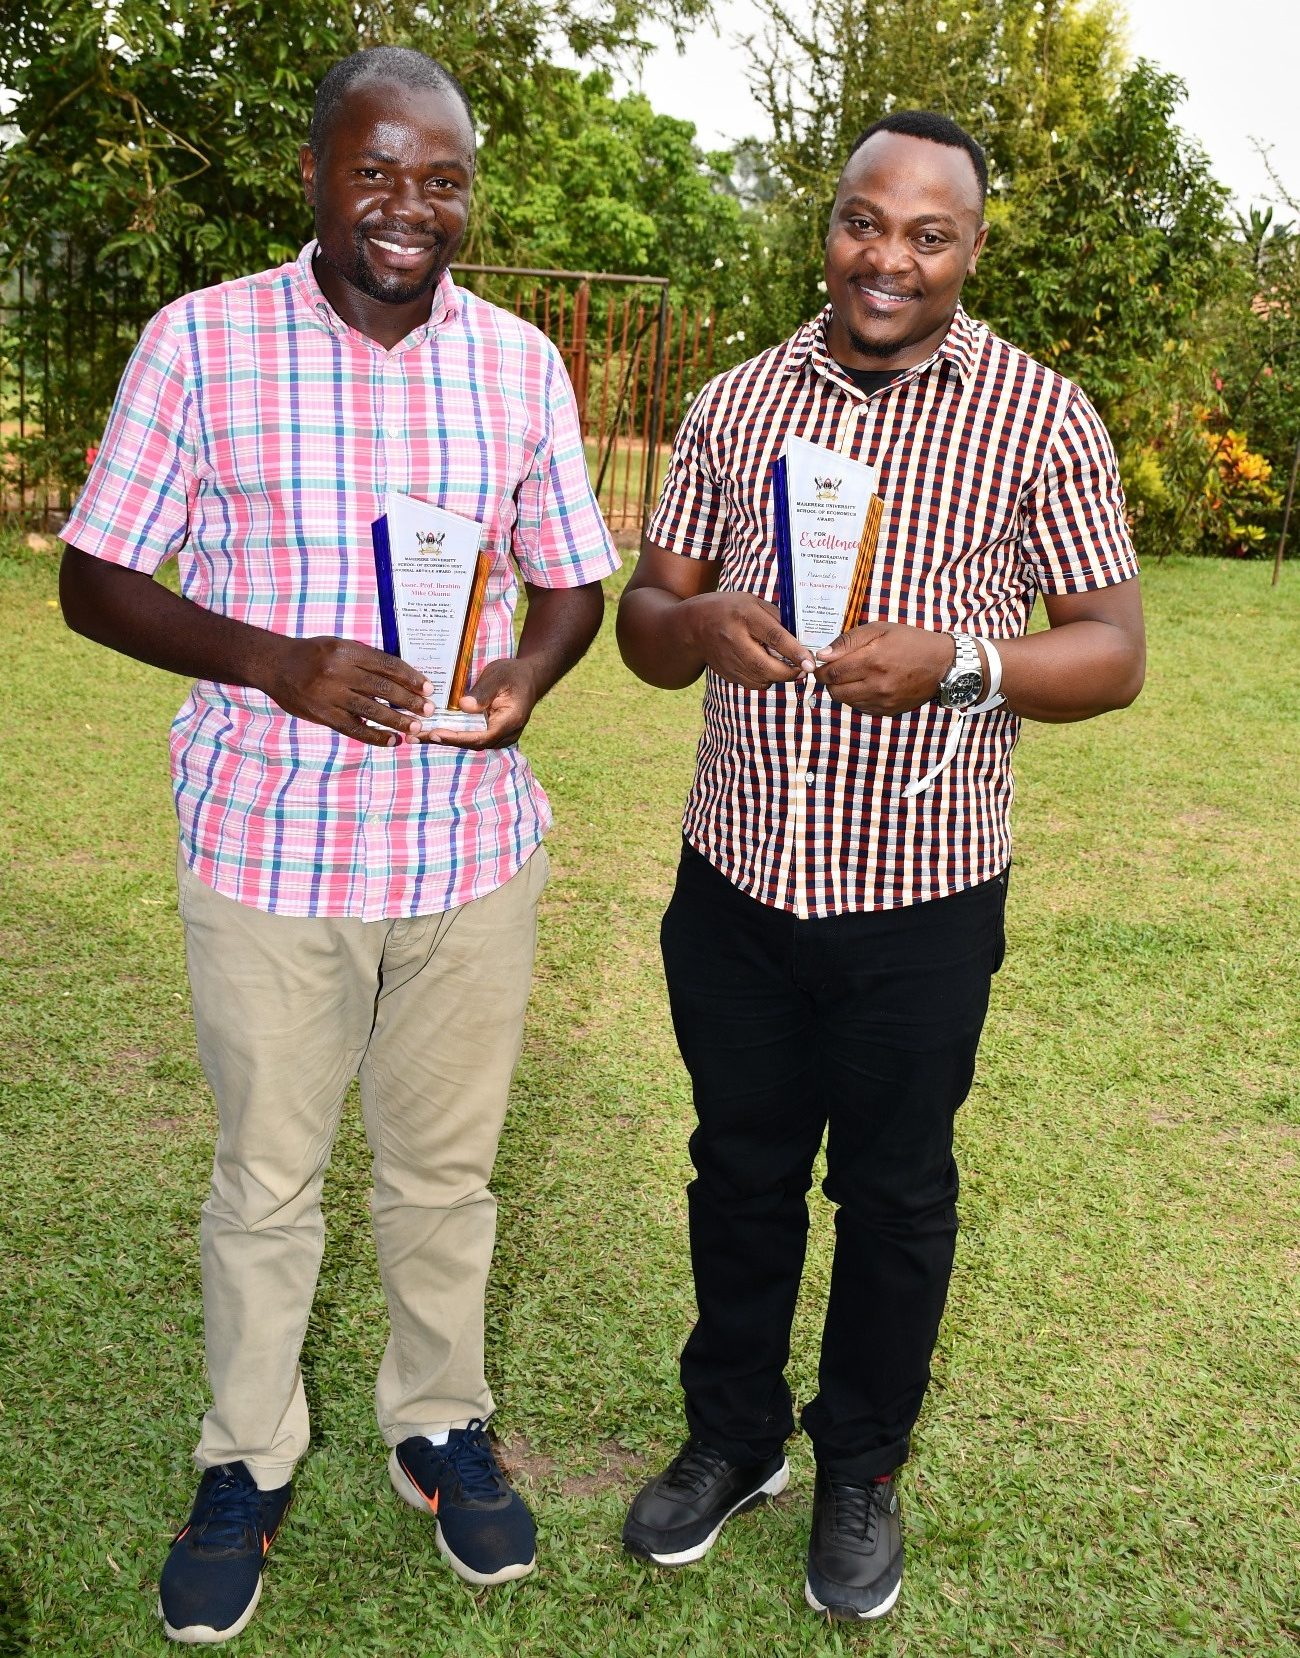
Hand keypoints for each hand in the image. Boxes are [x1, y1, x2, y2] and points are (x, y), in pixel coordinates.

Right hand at [264, 635, 433, 745]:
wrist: (274, 665)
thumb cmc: (313, 655)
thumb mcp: (338, 646)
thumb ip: (365, 660)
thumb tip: (401, 678)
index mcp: (346, 650)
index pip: (386, 664)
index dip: (410, 677)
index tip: (428, 687)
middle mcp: (338, 671)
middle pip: (382, 688)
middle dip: (410, 700)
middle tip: (429, 710)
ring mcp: (329, 694)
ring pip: (371, 710)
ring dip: (397, 721)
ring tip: (416, 728)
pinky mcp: (322, 714)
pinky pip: (354, 728)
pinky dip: (375, 736)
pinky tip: (392, 741)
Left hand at [418, 656, 545, 748]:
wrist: (529, 678)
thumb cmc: (514, 674)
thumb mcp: (498, 675)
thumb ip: (483, 692)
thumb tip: (464, 707)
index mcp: (510, 721)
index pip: (482, 737)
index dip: (457, 738)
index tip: (435, 733)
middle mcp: (506, 734)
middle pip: (472, 743)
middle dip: (443, 741)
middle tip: (415, 737)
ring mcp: (499, 736)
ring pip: (469, 742)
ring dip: (443, 740)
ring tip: (416, 736)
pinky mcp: (491, 732)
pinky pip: (470, 736)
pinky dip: (450, 734)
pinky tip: (430, 731)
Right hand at [682, 592, 814, 689]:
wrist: (693, 626)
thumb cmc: (730, 609)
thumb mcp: (752, 602)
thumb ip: (776, 617)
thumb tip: (802, 637)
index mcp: (744, 615)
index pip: (773, 636)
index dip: (795, 651)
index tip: (811, 662)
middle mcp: (733, 639)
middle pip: (765, 665)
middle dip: (789, 672)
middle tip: (804, 669)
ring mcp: (727, 659)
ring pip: (760, 679)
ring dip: (780, 677)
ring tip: (788, 667)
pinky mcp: (726, 673)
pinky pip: (753, 683)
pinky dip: (766, 680)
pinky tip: (768, 668)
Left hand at [813, 622, 952, 714]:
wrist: (941, 664)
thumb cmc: (909, 641)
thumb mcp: (880, 629)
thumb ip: (848, 641)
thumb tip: (822, 655)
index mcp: (872, 660)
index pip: (831, 673)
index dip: (820, 670)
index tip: (821, 664)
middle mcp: (876, 684)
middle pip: (834, 691)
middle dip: (829, 681)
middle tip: (836, 670)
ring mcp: (882, 700)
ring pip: (845, 701)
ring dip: (842, 689)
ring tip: (853, 676)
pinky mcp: (887, 711)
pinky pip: (860, 708)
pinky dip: (857, 697)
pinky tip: (866, 685)